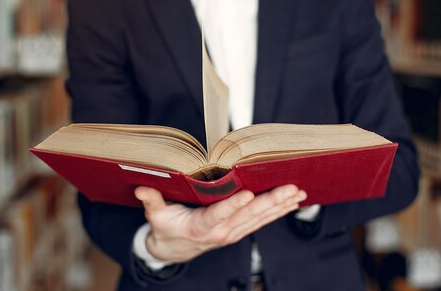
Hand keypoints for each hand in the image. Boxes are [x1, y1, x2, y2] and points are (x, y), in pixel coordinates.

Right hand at [134, 184, 306, 262]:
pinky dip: (278, 212)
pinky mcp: (239, 231)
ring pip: (260, 218)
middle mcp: (222, 232)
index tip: (248, 194)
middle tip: (289, 188)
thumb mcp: (156, 217)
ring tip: (298, 193)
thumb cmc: (166, 229)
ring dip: (280, 206)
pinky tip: (292, 203)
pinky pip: (262, 221)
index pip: (219, 215)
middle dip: (271, 201)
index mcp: (202, 227)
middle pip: (249, 215)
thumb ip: (152, 202)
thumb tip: (142, 190)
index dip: (233, 205)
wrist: (173, 251)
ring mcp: (233, 233)